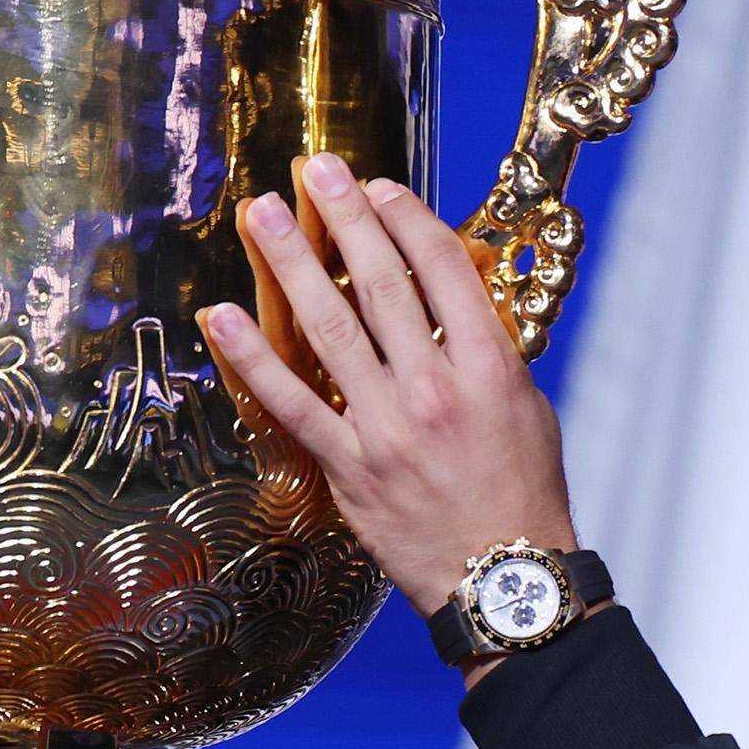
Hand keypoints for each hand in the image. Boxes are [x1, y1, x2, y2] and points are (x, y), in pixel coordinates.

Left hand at [201, 152, 579, 633]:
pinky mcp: (348, 466)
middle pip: (383, 283)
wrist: (504, 579)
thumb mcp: (527, 407)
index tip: (377, 187)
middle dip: (345, 218)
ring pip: (331, 328)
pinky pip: (290, 403)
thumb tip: (448, 299)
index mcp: (489, 367)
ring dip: (292, 263)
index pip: (442, 270)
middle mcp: (436, 387)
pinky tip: (221, 317)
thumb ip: (487, 351)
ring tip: (263, 214)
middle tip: (314, 169)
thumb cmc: (522, 494)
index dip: (406, 218)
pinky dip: (252, 358)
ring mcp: (387, 426)